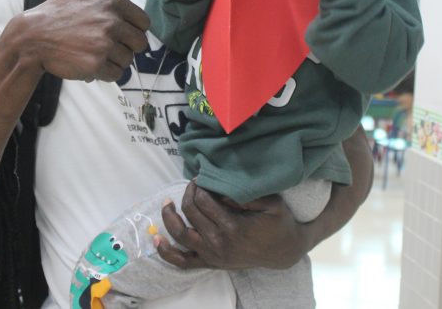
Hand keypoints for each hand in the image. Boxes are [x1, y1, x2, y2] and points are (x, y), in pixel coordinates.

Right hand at [21, 0, 149, 81]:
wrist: (32, 37)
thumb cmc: (61, 8)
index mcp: (114, 1)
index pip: (143, 23)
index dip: (129, 28)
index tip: (109, 27)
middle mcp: (112, 21)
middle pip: (139, 44)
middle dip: (122, 45)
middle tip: (99, 40)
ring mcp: (104, 43)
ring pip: (128, 60)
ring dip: (112, 59)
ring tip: (90, 50)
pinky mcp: (95, 64)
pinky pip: (115, 74)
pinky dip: (103, 73)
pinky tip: (85, 61)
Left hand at [157, 181, 306, 270]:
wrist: (284, 251)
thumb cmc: (278, 223)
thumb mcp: (270, 203)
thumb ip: (244, 195)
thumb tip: (219, 189)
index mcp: (232, 227)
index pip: (203, 201)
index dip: (198, 186)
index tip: (201, 177)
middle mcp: (219, 243)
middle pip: (191, 213)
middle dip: (188, 194)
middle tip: (193, 184)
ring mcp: (213, 255)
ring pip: (181, 234)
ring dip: (170, 218)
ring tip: (167, 203)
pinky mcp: (211, 263)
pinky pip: (183, 261)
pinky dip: (167, 252)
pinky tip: (156, 239)